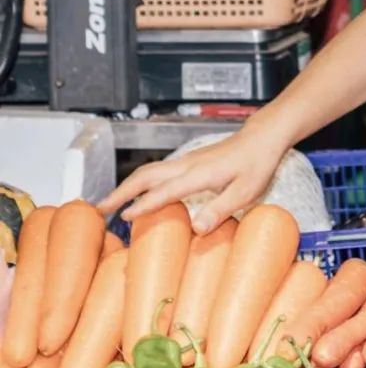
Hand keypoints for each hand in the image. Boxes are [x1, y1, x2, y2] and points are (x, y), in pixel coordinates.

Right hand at [97, 120, 287, 233]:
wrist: (262, 139)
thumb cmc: (256, 165)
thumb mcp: (245, 192)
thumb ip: (220, 210)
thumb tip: (196, 229)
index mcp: (199, 174)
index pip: (164, 191)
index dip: (143, 205)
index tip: (122, 217)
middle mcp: (187, 165)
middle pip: (145, 176)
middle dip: (121, 191)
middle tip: (100, 208)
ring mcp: (186, 161)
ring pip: (149, 171)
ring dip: (127, 185)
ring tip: (111, 202)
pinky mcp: (189, 162)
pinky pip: (158, 171)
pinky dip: (141, 181)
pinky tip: (138, 193)